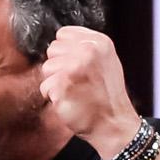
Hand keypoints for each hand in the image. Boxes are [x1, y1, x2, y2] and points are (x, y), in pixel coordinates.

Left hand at [38, 25, 140, 157]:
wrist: (113, 124)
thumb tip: (61, 42)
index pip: (63, 34)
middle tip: (77, 81)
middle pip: (52, 49)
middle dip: (60, 65)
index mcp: (99, 42)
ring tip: (74, 91)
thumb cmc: (107, 96)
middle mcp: (87, 51)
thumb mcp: (106, 61)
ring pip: (46, 68)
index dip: (66, 51)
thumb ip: (86, 47)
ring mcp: (74, 68)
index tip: (79, 66)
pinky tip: (70, 100)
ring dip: (55, 82)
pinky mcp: (62, 86)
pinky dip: (53, 97)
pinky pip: (45, 87)